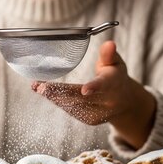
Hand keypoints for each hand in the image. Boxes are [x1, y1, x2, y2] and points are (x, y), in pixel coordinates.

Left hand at [32, 41, 155, 147]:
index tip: (84, 90)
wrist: (124, 103)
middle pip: (82, 97)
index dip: (94, 87)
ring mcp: (99, 113)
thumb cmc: (115, 77)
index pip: (104, 85)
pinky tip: (46, 94)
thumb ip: (109, 54)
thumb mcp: (115, 63)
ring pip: (74, 105)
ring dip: (54, 97)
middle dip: (60, 92)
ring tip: (37, 87)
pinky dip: (58, 102)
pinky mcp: (90, 120)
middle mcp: (108, 101)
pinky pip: (72, 111)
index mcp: (114, 83)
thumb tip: (109, 43)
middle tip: (41, 87)